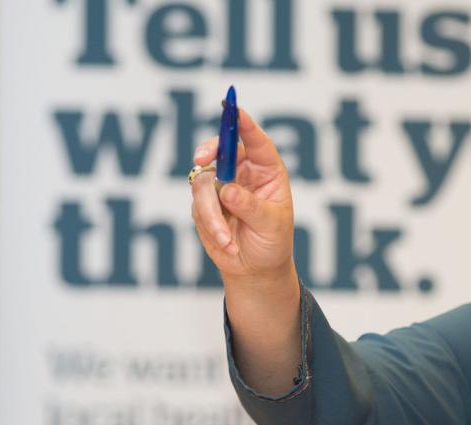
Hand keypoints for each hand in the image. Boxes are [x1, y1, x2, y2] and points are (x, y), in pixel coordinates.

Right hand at [190, 109, 295, 284]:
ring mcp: (220, 186)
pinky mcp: (204, 204)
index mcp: (267, 170)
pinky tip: (226, 243)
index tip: (232, 108)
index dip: (243, 123)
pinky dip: (209, 225)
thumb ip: (250, 207)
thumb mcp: (271, 225)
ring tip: (227, 238)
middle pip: (220, 148)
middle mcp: (242, 173)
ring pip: (203, 182)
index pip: (255, 141)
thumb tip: (227, 190)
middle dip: (209, 149)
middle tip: (201, 158)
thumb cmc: (272, 242)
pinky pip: (197, 206)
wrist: (255, 269)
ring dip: (212, 212)